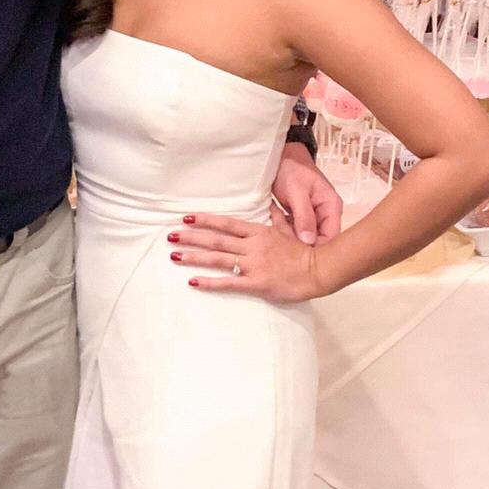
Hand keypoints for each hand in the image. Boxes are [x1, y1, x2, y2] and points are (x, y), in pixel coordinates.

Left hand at [168, 214, 323, 302]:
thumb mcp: (290, 231)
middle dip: (192, 237)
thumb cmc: (304, 252)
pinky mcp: (257, 283)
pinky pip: (229, 283)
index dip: (205, 220)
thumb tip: (272, 205)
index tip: (186, 217)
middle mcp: (252, 246)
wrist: (318, 270)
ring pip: (218, 258)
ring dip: (195, 257)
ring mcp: (254, 264)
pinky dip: (210, 282)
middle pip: (216, 239)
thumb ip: (278, 218)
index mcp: (259, 233)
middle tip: (170, 236)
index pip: (226, 224)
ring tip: (175, 256)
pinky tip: (194, 282)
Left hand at [271, 142, 342, 244]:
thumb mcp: (296, 191)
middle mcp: (326, 214)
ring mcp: (314, 216)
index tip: (300, 256)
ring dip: (294, 242)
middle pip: (321, 240)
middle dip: (304, 247)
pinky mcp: (302, 217)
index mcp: (331, 206)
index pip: (332, 236)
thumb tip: (309, 241)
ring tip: (279, 243)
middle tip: (286, 250)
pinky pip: (298, 232)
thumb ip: (304, 215)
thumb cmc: (290, 168)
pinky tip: (277, 236)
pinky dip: (288, 235)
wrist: (280, 156)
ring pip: (308, 238)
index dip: (318, 249)